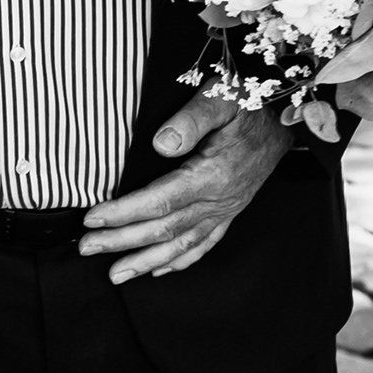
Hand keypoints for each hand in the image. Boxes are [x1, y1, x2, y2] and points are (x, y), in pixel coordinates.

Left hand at [81, 94, 287, 283]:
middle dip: (122, 241)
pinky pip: (205, 244)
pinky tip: (160, 270)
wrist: (287, 116)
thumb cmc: (250, 103)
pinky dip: (182, 260)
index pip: (159, 200)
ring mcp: (226, 209)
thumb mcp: (221, 98)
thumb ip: (192, 118)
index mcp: (212, 174)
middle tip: (86, 247)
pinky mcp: (231, 211)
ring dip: (146, 261)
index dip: (123, 212)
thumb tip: (160, 143)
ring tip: (116, 273)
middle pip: (164, 228)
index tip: (92, 218)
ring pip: (182, 244)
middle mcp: (219, 199)